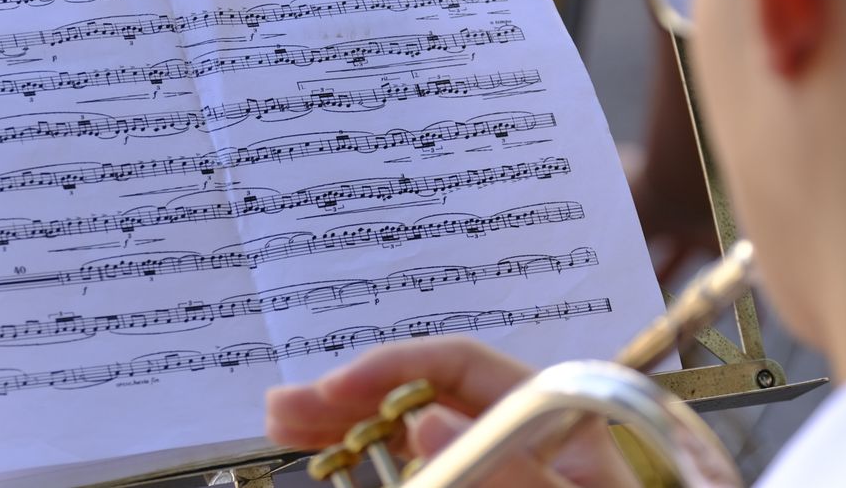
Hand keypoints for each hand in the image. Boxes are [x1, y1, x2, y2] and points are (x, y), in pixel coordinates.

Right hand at [266, 336, 639, 487]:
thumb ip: (515, 477)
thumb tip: (430, 423)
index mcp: (563, 427)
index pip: (465, 369)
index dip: (391, 371)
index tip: (329, 393)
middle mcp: (530, 449)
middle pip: (427, 406)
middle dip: (352, 402)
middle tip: (282, 413)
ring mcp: (506, 481)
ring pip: (418, 449)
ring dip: (352, 440)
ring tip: (289, 435)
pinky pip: (431, 479)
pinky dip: (381, 477)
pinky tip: (340, 472)